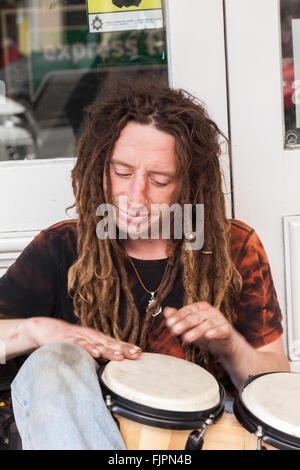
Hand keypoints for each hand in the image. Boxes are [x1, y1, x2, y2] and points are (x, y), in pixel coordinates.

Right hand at [25, 317, 141, 361]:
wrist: (45, 329)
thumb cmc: (66, 341)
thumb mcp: (84, 348)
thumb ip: (96, 357)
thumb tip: (110, 370)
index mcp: (96, 339)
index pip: (114, 343)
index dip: (126, 347)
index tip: (139, 352)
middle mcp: (91, 337)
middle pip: (110, 343)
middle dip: (123, 348)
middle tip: (136, 353)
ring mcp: (80, 337)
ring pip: (97, 344)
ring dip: (109, 350)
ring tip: (120, 356)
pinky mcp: (68, 340)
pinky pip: (80, 345)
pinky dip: (88, 348)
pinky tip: (96, 353)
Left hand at [164, 302, 237, 358]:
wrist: (225, 344)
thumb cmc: (206, 333)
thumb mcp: (190, 327)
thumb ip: (178, 319)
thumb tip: (166, 311)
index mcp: (200, 308)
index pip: (187, 311)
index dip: (177, 317)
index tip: (169, 323)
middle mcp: (210, 311)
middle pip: (195, 317)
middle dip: (184, 323)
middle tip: (174, 330)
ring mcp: (220, 320)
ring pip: (207, 324)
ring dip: (196, 331)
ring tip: (186, 338)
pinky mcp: (227, 330)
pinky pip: (221, 330)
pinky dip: (215, 332)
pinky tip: (208, 335)